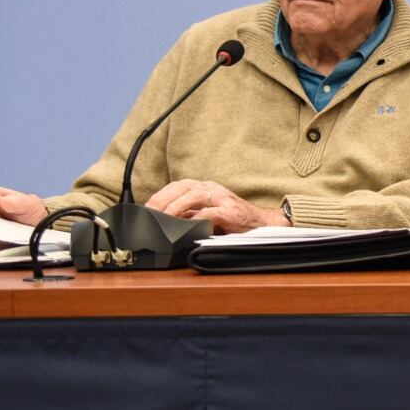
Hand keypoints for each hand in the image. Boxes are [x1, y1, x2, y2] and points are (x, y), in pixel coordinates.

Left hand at [145, 180, 287, 234]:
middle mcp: (212, 189)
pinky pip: (209, 212)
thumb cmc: (235, 220)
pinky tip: (185, 224)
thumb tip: (165, 222)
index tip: (145, 208)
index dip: (160, 196)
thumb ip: (190, 215)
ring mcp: (222, 199)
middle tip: (149, 212)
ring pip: (193, 195)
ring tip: (162, 217)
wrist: (264, 223)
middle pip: (181, 187)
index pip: (177, 186)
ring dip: (175, 206)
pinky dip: (195, 217)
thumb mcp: (208, 214)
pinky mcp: (230, 212)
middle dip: (162, 199)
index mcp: (205, 187)